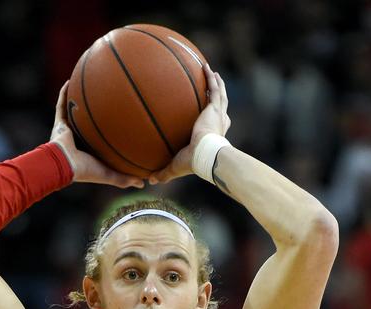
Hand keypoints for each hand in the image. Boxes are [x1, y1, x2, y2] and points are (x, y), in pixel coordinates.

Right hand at [50, 82, 144, 188]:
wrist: (64, 164)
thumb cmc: (86, 171)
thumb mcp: (110, 174)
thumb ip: (126, 179)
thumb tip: (145, 184)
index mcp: (88, 151)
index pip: (99, 140)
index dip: (107, 133)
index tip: (119, 124)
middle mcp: (78, 139)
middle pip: (88, 123)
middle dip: (95, 113)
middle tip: (107, 100)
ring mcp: (67, 130)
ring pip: (74, 111)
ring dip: (79, 100)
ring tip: (89, 85)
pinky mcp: (59, 123)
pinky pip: (61, 104)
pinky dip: (64, 93)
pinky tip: (72, 79)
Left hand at [149, 65, 230, 184]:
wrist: (205, 155)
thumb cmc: (193, 163)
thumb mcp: (175, 167)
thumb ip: (164, 172)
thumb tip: (150, 180)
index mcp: (212, 136)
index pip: (215, 126)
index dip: (214, 120)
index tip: (209, 113)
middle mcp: (218, 124)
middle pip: (220, 108)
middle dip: (218, 98)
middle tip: (215, 89)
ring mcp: (218, 115)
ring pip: (220, 95)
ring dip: (217, 84)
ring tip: (213, 73)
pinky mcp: (215, 108)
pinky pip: (214, 89)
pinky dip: (211, 78)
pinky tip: (206, 67)